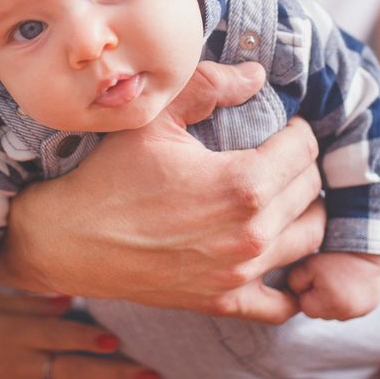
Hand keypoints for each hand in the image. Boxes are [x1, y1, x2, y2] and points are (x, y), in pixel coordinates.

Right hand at [0, 61, 325, 323]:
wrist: (68, 240)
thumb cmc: (107, 175)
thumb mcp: (152, 117)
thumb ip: (208, 85)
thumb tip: (256, 75)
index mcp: (242, 185)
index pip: (305, 150)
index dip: (297, 131)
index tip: (281, 126)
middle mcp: (250, 234)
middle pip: (312, 192)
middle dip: (301, 167)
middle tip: (279, 155)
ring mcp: (239, 274)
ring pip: (310, 239)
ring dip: (304, 212)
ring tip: (282, 196)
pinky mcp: (224, 301)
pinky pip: (284, 303)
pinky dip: (295, 281)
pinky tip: (280, 255)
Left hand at [287, 253, 379, 320]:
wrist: (366, 247)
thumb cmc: (333, 256)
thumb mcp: (307, 265)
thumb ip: (294, 283)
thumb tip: (295, 295)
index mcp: (330, 304)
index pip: (306, 307)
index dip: (306, 291)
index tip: (315, 276)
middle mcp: (346, 313)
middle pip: (321, 313)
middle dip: (319, 298)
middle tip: (328, 276)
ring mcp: (360, 312)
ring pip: (335, 312)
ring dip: (333, 300)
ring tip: (338, 279)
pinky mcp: (370, 307)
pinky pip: (350, 309)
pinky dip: (347, 299)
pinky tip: (349, 283)